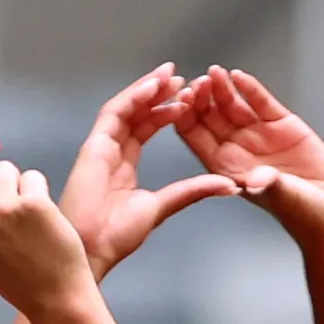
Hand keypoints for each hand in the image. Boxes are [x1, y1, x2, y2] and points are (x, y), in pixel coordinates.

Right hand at [0, 140, 92, 319]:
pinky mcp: (33, 204)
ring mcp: (3, 209)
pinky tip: (42, 217)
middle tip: (2, 202)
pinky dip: (39, 191)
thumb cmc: (15, 277)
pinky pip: (32, 175)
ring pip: (3, 167)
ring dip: (15, 183)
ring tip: (24, 215)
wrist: (55, 298)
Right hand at [60, 64, 236, 274]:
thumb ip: (193, 191)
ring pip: (126, 108)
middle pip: (136, 113)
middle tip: (181, 77)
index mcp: (125, 165)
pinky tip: (153, 87)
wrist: (95, 248)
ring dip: (147, 88)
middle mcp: (112, 152)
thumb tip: (230, 185)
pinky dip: (133, 98)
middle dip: (158, 93)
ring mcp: (101, 147)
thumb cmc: (118, 235)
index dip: (166, 111)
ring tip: (170, 75)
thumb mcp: (164, 206)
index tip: (188, 98)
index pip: (146, 128)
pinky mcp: (94, 146)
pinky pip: (114, 113)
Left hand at [171, 65, 323, 237]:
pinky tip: (238, 77)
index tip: (183, 100)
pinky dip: (250, 88)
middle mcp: (237, 147)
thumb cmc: (303, 214)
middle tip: (199, 83)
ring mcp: (258, 134)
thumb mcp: (284, 200)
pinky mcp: (281, 124)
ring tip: (215, 73)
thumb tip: (258, 179)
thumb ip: (269, 186)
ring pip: (231, 104)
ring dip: (220, 88)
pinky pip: (260, 102)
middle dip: (201, 97)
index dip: (186, 116)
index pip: (195, 136)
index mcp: (225, 167)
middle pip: (209, 115)